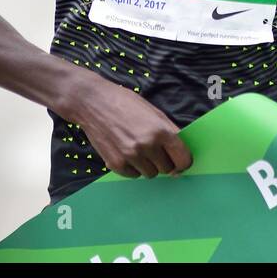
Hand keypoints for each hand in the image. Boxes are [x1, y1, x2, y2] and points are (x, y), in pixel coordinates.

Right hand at [69, 78, 193, 179]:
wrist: (93, 102)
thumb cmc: (125, 103)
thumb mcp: (154, 112)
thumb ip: (170, 133)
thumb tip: (181, 156)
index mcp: (161, 131)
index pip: (183, 159)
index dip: (183, 161)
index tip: (179, 161)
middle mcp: (147, 145)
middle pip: (167, 169)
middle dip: (163, 161)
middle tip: (153, 149)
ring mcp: (131, 156)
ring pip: (151, 174)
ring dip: (147, 165)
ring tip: (137, 148)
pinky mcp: (116, 164)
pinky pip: (134, 175)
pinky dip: (132, 167)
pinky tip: (125, 151)